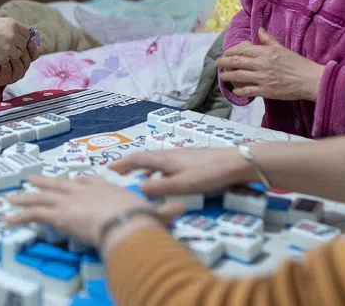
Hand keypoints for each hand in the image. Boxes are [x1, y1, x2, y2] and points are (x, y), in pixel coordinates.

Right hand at [0, 17, 30, 63]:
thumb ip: (11, 28)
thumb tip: (23, 35)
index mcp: (13, 24)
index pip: (27, 33)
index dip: (22, 37)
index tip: (16, 40)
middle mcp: (13, 34)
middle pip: (23, 44)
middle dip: (16, 47)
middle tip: (5, 46)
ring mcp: (9, 46)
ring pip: (17, 54)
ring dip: (10, 54)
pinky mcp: (4, 57)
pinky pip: (8, 60)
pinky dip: (2, 59)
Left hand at [0, 41, 38, 87]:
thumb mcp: (6, 42)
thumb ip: (16, 37)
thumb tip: (30, 29)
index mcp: (24, 59)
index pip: (34, 54)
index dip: (32, 46)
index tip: (27, 38)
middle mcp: (22, 68)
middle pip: (28, 60)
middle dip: (23, 51)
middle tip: (16, 43)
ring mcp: (15, 74)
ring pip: (21, 66)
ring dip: (15, 57)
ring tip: (8, 50)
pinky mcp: (6, 79)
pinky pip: (10, 72)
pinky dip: (6, 65)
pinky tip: (1, 59)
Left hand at [6, 176, 182, 255]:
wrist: (125, 220)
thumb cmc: (140, 217)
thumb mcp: (155, 212)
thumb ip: (165, 210)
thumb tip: (181, 208)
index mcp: (105, 187)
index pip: (87, 180)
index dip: (78, 181)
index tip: (71, 180)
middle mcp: (84, 190)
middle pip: (59, 184)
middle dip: (45, 182)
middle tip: (31, 180)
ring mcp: (68, 200)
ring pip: (41, 197)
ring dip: (25, 199)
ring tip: (11, 200)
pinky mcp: (58, 213)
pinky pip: (33, 215)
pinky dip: (19, 217)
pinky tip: (7, 220)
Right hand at [110, 147, 252, 197]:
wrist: (236, 163)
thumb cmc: (208, 174)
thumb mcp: (182, 185)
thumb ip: (159, 189)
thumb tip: (137, 190)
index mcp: (164, 159)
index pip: (136, 159)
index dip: (121, 164)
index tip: (108, 169)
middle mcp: (170, 154)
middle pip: (145, 158)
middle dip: (130, 166)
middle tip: (118, 174)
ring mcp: (182, 157)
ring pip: (157, 162)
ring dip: (144, 170)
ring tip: (137, 179)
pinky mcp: (192, 161)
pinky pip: (167, 166)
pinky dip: (158, 172)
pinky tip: (165, 181)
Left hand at [216, 28, 324, 100]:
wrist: (310, 80)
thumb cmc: (298, 64)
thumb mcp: (283, 48)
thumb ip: (268, 40)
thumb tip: (259, 30)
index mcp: (265, 52)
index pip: (242, 50)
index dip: (230, 51)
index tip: (225, 54)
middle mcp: (261, 64)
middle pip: (236, 62)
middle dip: (224, 63)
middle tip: (217, 64)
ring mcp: (262, 78)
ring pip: (238, 76)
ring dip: (228, 76)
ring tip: (222, 76)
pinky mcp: (265, 91)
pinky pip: (247, 90)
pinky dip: (239, 90)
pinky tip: (235, 90)